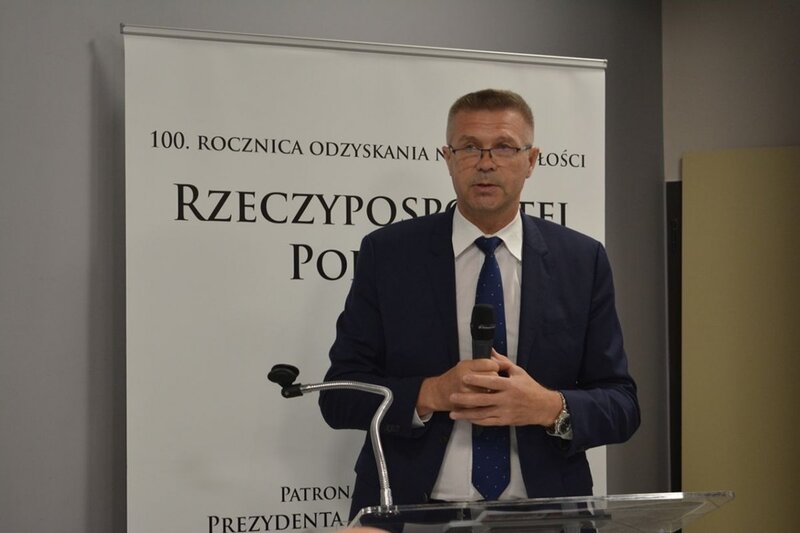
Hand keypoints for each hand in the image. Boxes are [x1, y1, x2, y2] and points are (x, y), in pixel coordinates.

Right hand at [416, 358, 499, 415]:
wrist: (438, 393)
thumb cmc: (454, 378)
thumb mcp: (464, 365)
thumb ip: (482, 363)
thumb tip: (504, 363)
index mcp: (465, 366)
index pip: (489, 363)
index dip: (495, 366)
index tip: (494, 368)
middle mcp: (465, 378)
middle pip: (493, 376)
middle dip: (494, 378)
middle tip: (489, 379)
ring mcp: (467, 392)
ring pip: (492, 389)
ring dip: (492, 390)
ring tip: (486, 388)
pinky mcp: (469, 404)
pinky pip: (486, 401)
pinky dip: (487, 399)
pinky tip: (482, 397)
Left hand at [448, 352, 562, 426]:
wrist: (543, 407)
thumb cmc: (530, 387)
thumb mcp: (518, 372)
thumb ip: (502, 362)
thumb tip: (490, 350)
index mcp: (510, 385)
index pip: (491, 382)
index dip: (477, 380)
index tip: (464, 377)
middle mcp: (507, 399)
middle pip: (483, 400)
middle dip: (466, 399)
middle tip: (452, 397)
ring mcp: (505, 412)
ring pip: (483, 414)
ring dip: (467, 414)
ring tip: (453, 413)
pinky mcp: (505, 421)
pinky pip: (488, 422)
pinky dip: (476, 421)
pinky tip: (466, 419)